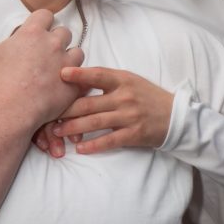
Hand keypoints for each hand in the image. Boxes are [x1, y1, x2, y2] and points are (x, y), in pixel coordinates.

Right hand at [0, 10, 83, 127]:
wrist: (12, 110)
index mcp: (33, 33)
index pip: (45, 15)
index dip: (42, 22)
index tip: (37, 31)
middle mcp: (53, 44)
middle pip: (64, 32)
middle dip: (57, 39)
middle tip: (45, 52)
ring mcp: (66, 64)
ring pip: (77, 52)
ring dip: (69, 57)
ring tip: (57, 68)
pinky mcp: (73, 84)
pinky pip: (82, 76)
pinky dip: (76, 79)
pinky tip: (65, 84)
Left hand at [51, 66, 173, 154]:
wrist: (175, 116)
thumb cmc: (147, 96)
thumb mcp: (129, 81)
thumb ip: (107, 81)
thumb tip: (77, 80)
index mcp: (123, 80)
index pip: (98, 75)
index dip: (79, 75)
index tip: (61, 74)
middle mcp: (124, 97)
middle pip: (89, 103)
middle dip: (66, 110)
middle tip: (48, 114)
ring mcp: (129, 116)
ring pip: (95, 122)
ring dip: (73, 128)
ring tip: (57, 131)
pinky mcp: (133, 134)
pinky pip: (109, 140)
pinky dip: (93, 145)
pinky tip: (80, 148)